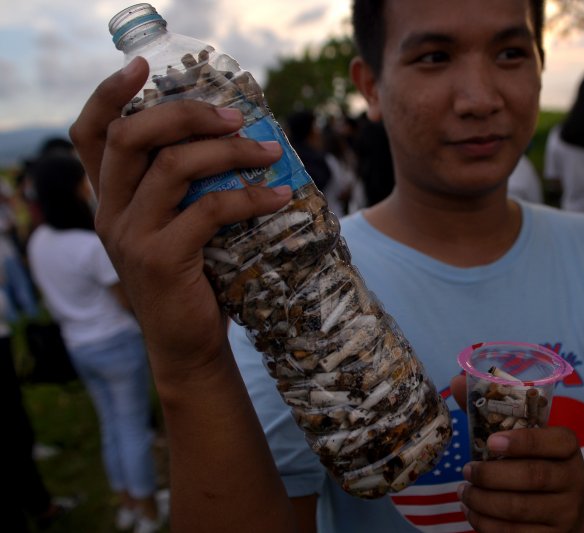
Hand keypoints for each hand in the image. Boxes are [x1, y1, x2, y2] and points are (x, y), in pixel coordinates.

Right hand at [69, 57, 291, 379]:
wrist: (187, 344)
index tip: (142, 67)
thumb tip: (236, 138)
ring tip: (269, 151)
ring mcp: (130, 235)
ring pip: (172, 167)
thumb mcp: (176, 225)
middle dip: (185, 114)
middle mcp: (110, 210)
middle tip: (234, 117)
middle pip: (131, 136)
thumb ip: (184, 187)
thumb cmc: (192, 276)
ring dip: (228, 151)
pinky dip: (249, 196)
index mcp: (110, 196)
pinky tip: (280, 195)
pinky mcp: (160, 259)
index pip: (90, 132)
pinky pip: (209, 210)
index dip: (109, 94)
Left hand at [450, 375, 583, 531]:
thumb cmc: (537, 461)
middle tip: (467, 470)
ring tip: (463, 492)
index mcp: (568, 447)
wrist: (574, 506)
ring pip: (520, 509)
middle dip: (492, 475)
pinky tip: (471, 512)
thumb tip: (457, 379)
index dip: (524, 441)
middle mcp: (573, 479)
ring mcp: (566, 512)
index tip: (492, 441)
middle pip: (533, 477)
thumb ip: (492, 408)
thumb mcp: (525, 434)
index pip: (556, 440)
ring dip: (483, 501)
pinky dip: (486, 524)